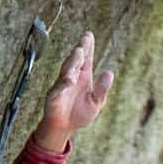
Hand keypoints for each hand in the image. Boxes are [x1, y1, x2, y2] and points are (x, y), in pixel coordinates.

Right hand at [31, 31, 113, 152]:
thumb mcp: (96, 102)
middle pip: (75, 61)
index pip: (86, 58)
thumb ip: (102, 89)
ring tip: (78, 53)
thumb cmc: (79, 113)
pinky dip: (64, 83)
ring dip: (72, 62)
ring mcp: (61, 85)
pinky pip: (58, 88)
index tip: (88, 35)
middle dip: (80, 51)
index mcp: (83, 76)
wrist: (64, 128)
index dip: (87, 47)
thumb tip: (109, 72)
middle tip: (84, 41)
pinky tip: (70, 79)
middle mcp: (72, 77)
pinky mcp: (53, 97)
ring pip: (66, 70)